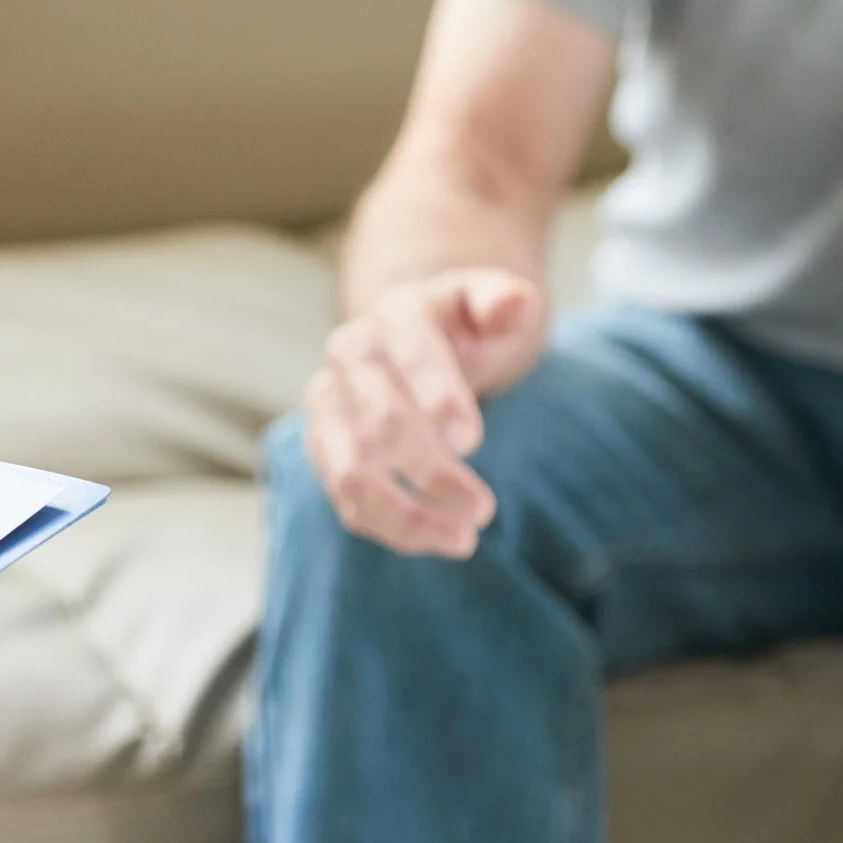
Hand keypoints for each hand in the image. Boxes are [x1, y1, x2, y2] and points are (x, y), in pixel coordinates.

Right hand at [303, 267, 545, 556]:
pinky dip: (390, 529)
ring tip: (463, 540)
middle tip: (483, 508)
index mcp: (398, 311)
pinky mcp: (325, 448)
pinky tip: (439, 540)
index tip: (472, 442)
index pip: (409, 349)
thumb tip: (516, 303)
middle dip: (429, 469)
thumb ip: (503, 301)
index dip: (437, 394)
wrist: (421, 343)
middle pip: (378, 419)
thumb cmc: (466, 327)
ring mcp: (330, 404)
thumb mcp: (492, 303)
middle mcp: (350, 354)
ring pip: (350, 471)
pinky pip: (346, 499)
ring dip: (404, 514)